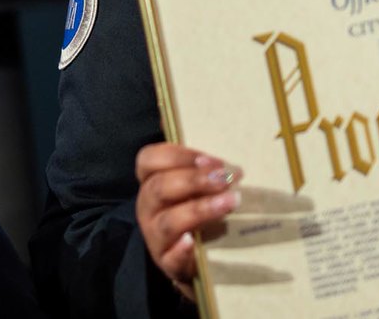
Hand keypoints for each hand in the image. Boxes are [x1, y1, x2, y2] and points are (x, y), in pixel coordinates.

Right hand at [134, 143, 237, 299]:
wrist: (196, 261)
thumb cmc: (195, 213)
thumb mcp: (191, 185)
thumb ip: (193, 160)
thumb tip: (180, 115)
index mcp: (151, 184)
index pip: (148, 160)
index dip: (177, 156)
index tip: (211, 159)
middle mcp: (148, 208)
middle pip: (159, 188)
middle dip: (194, 180)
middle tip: (227, 179)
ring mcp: (156, 237)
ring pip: (169, 220)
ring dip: (200, 209)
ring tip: (231, 203)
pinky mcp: (168, 264)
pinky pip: (171, 257)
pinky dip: (181, 249)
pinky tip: (193, 243)